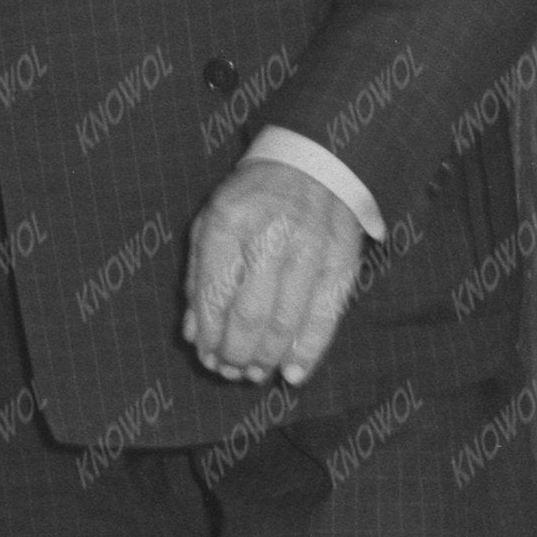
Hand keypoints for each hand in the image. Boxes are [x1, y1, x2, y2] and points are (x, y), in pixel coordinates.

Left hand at [182, 151, 367, 385]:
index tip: (206, 356)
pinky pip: (325, 315)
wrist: (310, 163)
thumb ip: (199, 278)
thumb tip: (194, 335)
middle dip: (237, 353)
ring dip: (267, 358)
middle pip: (250, 314)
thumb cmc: (251, 200)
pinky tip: (292, 373)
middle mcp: (270, 233)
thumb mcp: (211, 223)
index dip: (210, 335)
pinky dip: (309, 351)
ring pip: (286, 321)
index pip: (216, 294)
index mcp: (229, 221)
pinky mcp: (341, 258)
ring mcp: (310, 247)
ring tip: (254, 373)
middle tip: (230, 371)